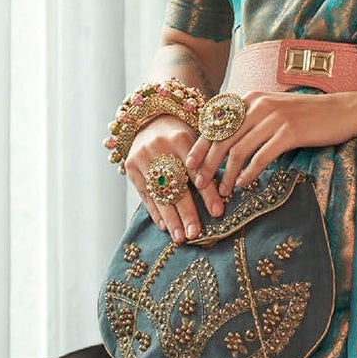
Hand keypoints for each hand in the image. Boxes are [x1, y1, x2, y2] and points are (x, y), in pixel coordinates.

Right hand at [126, 116, 221, 241]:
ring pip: (159, 193)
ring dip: (170, 218)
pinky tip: (165, 226)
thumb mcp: (196, 139)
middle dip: (187, 212)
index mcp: (180, 138)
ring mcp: (142, 158)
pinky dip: (155, 212)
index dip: (208, 193)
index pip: (196, 171)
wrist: (150, 120)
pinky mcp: (131, 167)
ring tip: (180, 237)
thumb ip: (207, 161)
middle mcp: (159, 147)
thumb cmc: (181, 133)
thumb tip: (225, 193)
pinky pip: (145, 194)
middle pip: (175, 185)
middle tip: (196, 234)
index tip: (217, 212)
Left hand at [185, 89, 356, 198]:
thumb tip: (225, 145)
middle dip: (207, 163)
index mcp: (250, 98)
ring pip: (238, 150)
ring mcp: (274, 117)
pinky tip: (243, 185)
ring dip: (226, 174)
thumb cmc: (307, 115)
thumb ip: (250, 121)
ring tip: (223, 191)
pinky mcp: (289, 132)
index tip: (190, 166)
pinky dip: (248, 173)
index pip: (216, 124)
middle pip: (222, 138)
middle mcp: (258, 104)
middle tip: (200, 184)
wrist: (342, 111)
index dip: (200, 146)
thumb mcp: (273, 110)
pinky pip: (260, 157)